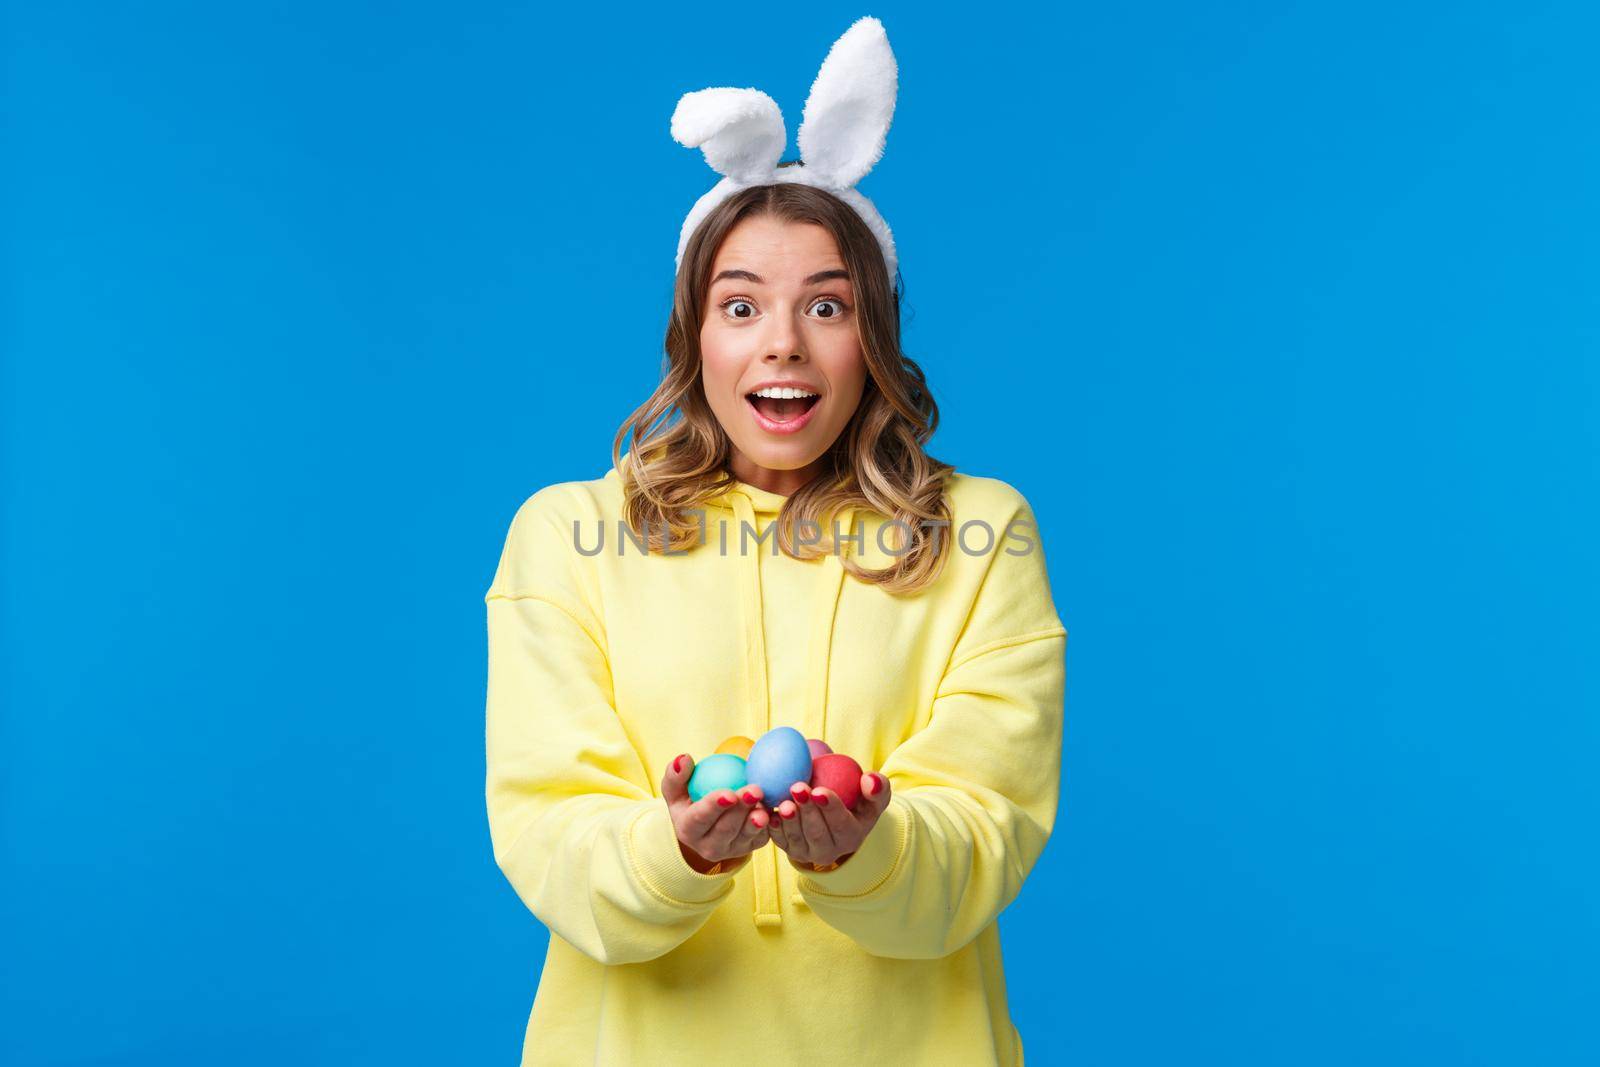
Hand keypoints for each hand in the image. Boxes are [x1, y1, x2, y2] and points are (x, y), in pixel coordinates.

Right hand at [662, 754, 770, 872]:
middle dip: (741, 810)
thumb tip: (684, 759)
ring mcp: (731, 850)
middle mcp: (708, 846)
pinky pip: (762, 837)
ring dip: (757, 821)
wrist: (707, 822)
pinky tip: (777, 810)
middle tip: (755, 790)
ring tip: (766, 807)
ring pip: (746, 836)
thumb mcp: (676, 788)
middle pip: (726, 829)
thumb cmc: (690, 799)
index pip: (700, 818)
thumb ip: (676, 774)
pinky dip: (770, 824)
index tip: (729, 793)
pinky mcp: (750, 848)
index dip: (714, 807)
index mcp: (688, 830)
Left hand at [769, 772, 890, 869]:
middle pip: (817, 833)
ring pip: (797, 838)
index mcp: (852, 837)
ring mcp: (807, 853)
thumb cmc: (855, 803)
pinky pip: (779, 840)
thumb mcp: (873, 797)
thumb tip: (869, 779)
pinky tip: (769, 811)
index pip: (841, 824)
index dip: (830, 808)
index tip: (819, 791)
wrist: (833, 819)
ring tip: (783, 801)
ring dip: (789, 820)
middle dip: (807, 811)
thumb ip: (877, 787)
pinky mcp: (789, 849)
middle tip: (797, 788)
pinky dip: (773, 827)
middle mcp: (830, 851)